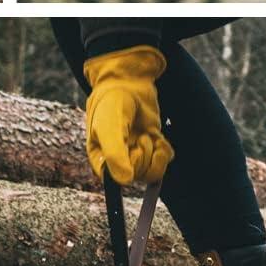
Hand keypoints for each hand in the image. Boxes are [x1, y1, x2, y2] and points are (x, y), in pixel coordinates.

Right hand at [83, 47, 173, 185]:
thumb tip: (125, 182)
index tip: (131, 149)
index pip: (116, 180)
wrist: (129, 83)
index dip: (128, 168)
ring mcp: (136, 153)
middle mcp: (118, 159)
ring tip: (148, 137)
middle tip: (140, 137)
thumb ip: (115, 155)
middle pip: (138, 177)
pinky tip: (157, 137)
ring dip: (155, 155)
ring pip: (152, 173)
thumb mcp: (110, 128)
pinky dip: (164, 151)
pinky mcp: (152, 147)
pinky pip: (164, 161)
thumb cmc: (112, 104)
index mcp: (101, 158)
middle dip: (143, 156)